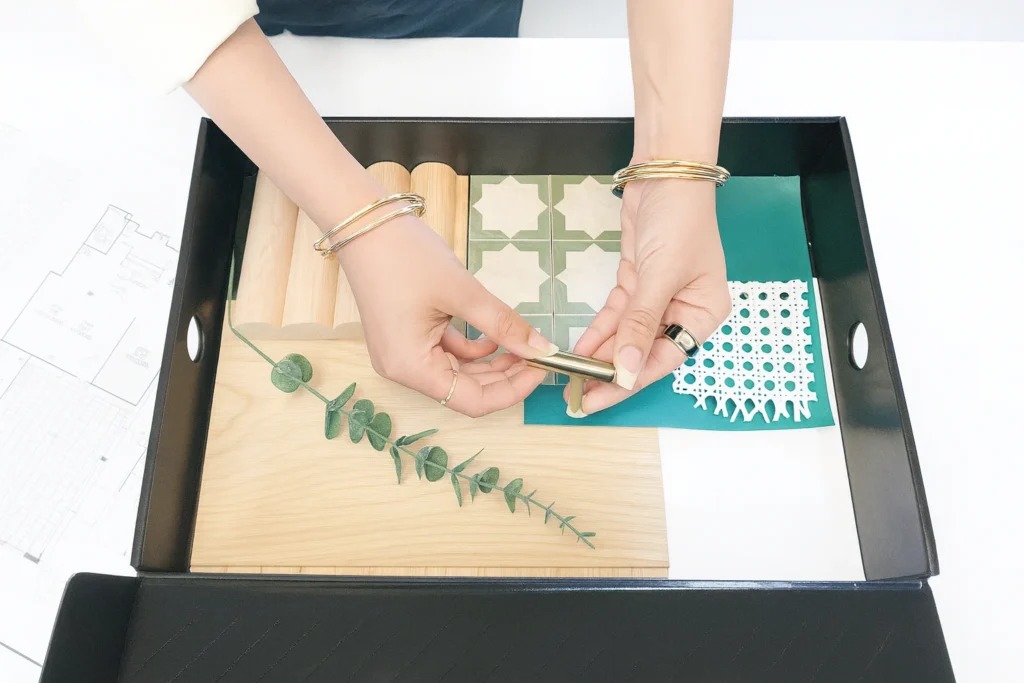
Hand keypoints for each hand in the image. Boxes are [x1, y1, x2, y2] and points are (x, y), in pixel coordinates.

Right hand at [336, 212, 555, 416]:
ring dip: (492, 362)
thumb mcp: (462, 292)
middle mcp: (404, 368)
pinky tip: (494, 333)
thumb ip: (503, 324)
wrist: (364, 222)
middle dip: (505, 376)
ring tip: (521, 343)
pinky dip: (472, 347)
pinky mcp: (407, 337)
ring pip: (458, 372)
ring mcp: (404, 353)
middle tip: (538, 355)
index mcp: (411, 367)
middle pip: (465, 390)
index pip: (471, 402)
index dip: (511, 391)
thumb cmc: (404, 256)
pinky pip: (446, 353)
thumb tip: (542, 348)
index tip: (540, 371)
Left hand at [568, 178, 731, 415]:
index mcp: (704, 314)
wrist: (665, 172)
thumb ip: (640, 324)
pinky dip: (599, 332)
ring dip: (601, 355)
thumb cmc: (678, 221)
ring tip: (572, 377)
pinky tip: (579, 349)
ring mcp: (659, 297)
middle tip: (580, 397)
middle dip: (612, 373)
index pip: (664, 359)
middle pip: (644, 352)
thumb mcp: (660, 276)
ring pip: (627, 336)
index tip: (599, 398)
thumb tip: (626, 371)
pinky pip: (617, 316)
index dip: (631, 381)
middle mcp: (684, 310)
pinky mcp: (637, 283)